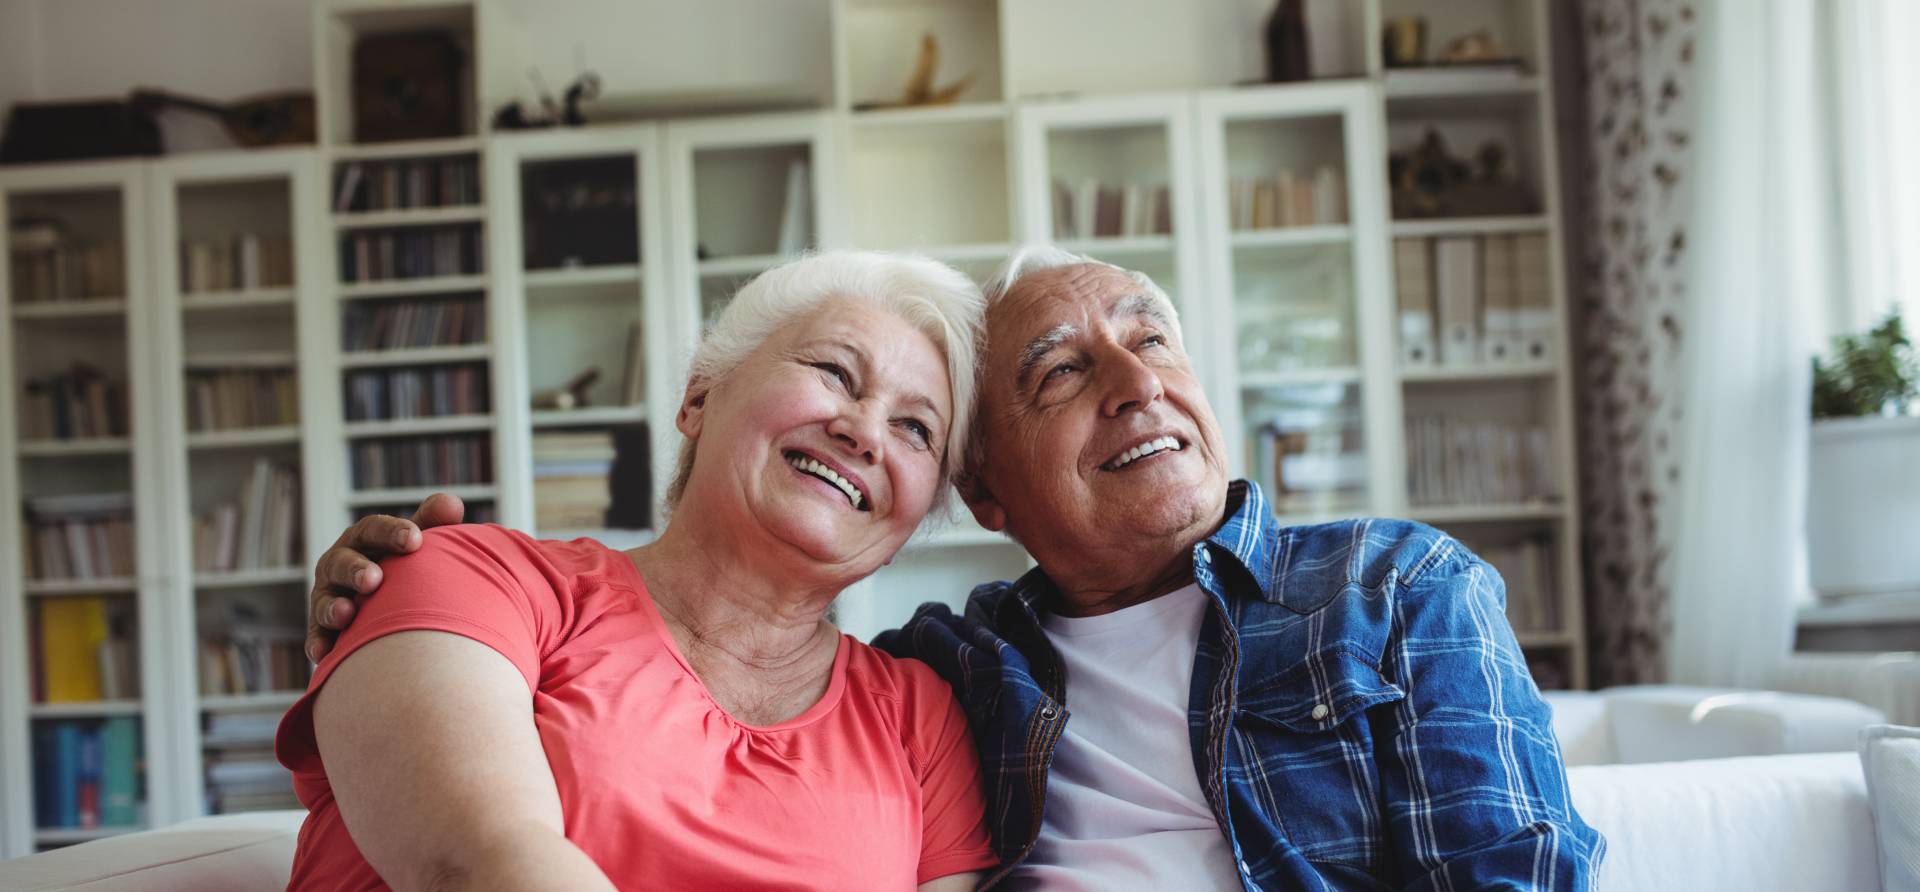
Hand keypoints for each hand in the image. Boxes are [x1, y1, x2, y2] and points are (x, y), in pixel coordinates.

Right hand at [306, 494, 466, 662]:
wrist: (386, 603)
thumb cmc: (403, 564)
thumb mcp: (414, 541)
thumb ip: (431, 522)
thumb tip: (452, 504)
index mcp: (363, 540)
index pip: (372, 530)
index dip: (390, 533)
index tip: (415, 540)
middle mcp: (340, 565)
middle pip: (341, 563)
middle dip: (355, 569)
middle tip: (374, 579)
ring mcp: (328, 596)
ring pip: (324, 600)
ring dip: (333, 607)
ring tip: (347, 614)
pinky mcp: (323, 629)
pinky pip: (317, 637)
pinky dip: (319, 643)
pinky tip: (324, 653)